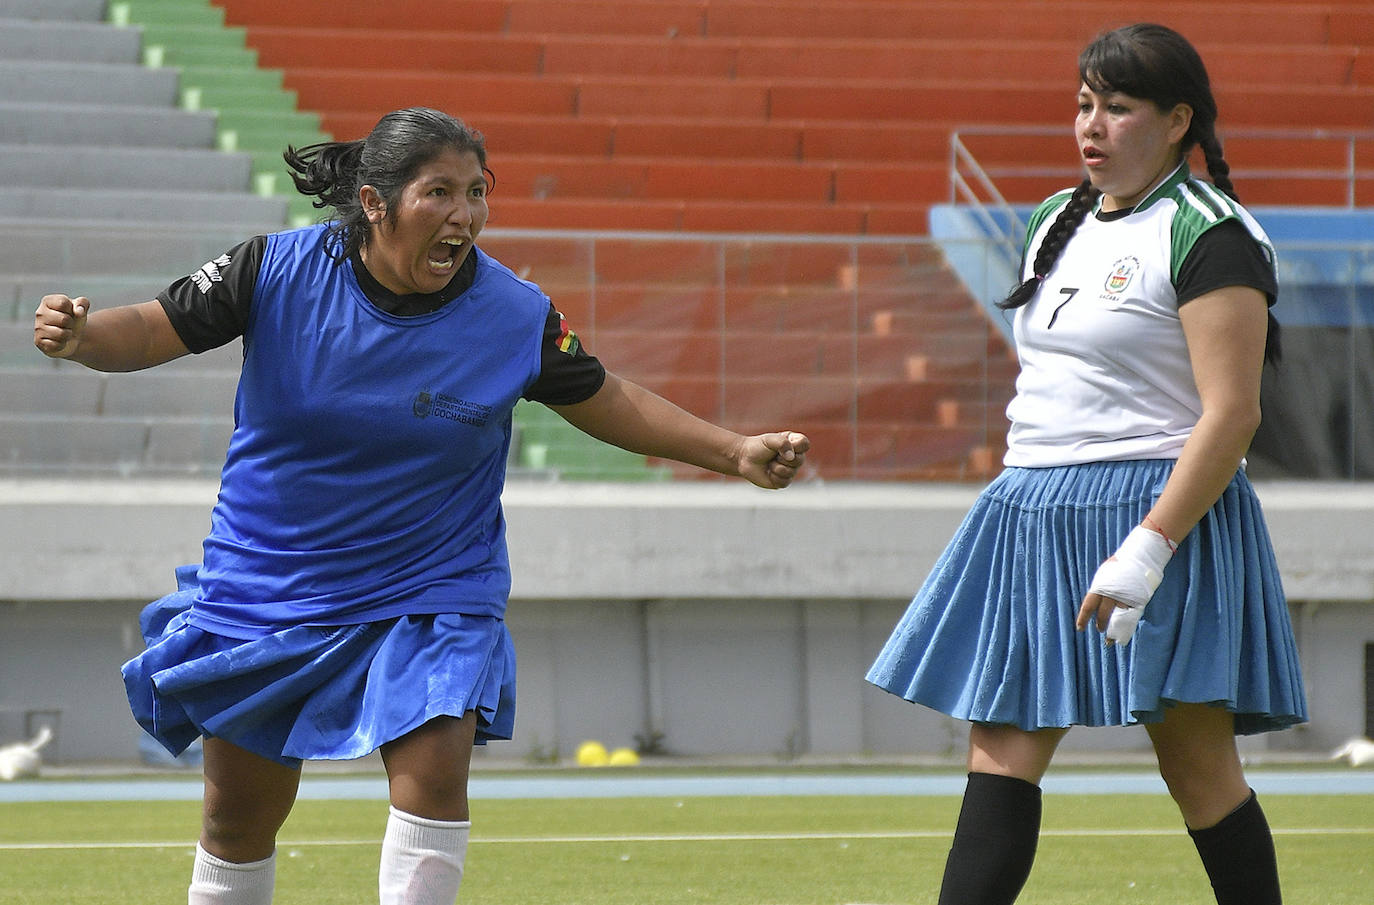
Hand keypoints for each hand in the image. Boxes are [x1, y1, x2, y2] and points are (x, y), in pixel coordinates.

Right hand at [33, 294, 89, 358]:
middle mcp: (39, 313)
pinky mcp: (38, 342)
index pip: (63, 303)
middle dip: (71, 323)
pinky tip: (59, 341)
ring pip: (61, 334)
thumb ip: (82, 303)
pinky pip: (56, 345)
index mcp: (47, 301)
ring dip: (68, 335)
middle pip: (64, 319)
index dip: (73, 309)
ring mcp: (38, 328)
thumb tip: (79, 311)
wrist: (71, 336)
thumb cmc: (74, 318)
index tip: (70, 312)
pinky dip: (62, 344)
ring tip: (64, 332)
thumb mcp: (81, 308)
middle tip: (68, 324)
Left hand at [737, 431, 808, 488]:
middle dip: (782, 458)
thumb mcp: (769, 439)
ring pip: (791, 472)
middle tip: (773, 455)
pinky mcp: (784, 481)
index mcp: (794, 443)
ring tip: (769, 463)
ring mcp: (791, 470)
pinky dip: (773, 476)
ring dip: (776, 467)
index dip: (796, 446)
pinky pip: (784, 481)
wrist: (744, 459)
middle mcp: (795, 457)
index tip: (785, 443)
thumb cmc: (758, 447)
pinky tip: (769, 472)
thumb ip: (782, 443)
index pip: (805, 444)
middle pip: (799, 460)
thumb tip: (791, 457)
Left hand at [1076, 525, 1173, 645]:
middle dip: (1100, 624)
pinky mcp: (1138, 601)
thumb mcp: (1105, 574)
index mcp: (1100, 587)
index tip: (1080, 628)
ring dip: (1114, 625)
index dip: (1083, 618)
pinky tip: (1124, 624)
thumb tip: (1096, 601)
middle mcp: (1111, 594)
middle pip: (1103, 615)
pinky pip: (1130, 614)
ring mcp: (1125, 598)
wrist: (1140, 557)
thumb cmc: (1121, 564)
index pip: (1088, 606)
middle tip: (1099, 629)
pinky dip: (1127, 620)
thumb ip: (1101, 588)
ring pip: (1117, 617)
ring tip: (1111, 632)